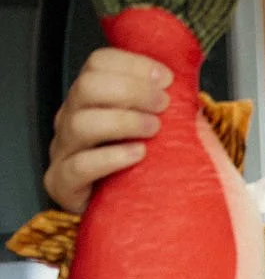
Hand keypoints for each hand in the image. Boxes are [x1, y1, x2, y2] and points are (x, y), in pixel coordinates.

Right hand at [45, 48, 171, 212]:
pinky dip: (111, 157)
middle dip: (131, 90)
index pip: (98, 63)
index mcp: (90, 99)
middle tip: (162, 105)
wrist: (123, 215)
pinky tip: (137, 155)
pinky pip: (79, 166)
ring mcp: (63, 151)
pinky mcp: (62, 184)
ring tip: (153, 130)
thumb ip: (162, 106)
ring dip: (123, 121)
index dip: (133, 64)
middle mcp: (71, 119)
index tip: (166, 79)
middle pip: (87, 86)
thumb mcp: (152, 130)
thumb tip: (187, 85)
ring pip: (81, 123)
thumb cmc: (140, 169)